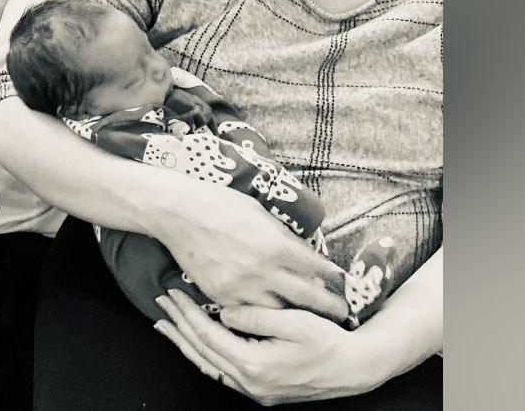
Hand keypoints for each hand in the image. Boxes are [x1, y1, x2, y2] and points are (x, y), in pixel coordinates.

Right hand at [154, 181, 349, 322]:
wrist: (178, 213)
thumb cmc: (221, 204)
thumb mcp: (261, 212)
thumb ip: (285, 237)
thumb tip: (306, 253)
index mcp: (276, 245)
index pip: (318, 269)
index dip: (336, 279)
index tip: (346, 285)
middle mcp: (262, 270)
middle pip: (307, 298)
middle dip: (329, 307)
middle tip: (344, 314)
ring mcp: (240, 287)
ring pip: (280, 314)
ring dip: (296, 316)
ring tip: (312, 320)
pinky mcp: (221, 296)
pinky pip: (249, 312)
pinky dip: (262, 315)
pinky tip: (273, 318)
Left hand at [155, 290, 385, 404]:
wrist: (356, 369)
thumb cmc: (330, 341)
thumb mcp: (296, 321)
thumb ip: (256, 316)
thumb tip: (224, 311)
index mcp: (254, 365)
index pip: (208, 335)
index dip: (187, 312)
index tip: (172, 292)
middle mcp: (250, 383)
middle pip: (202, 352)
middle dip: (178, 326)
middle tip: (160, 304)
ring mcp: (255, 391)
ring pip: (208, 366)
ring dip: (186, 344)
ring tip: (167, 325)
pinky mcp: (261, 391)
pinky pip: (222, 373)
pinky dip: (204, 356)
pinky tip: (195, 345)